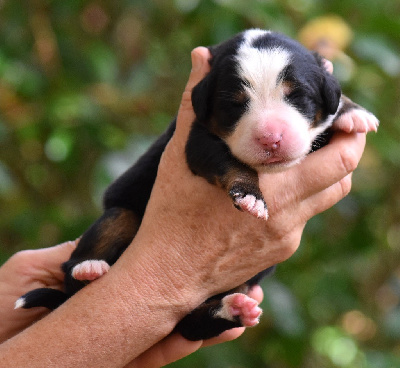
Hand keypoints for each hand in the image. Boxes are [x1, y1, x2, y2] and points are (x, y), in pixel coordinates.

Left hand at [0, 238, 261, 365]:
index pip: (152, 260)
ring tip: (250, 305)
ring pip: (179, 322)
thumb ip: (82, 255)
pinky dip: (196, 337)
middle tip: (253, 284)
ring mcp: (125, 335)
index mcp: (105, 278)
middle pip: (175, 293)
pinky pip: (164, 349)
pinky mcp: (125, 360)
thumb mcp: (33, 270)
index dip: (185, 255)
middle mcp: (123, 305)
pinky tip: (226, 327)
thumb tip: (119, 246)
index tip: (218, 244)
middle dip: (215, 290)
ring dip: (217, 315)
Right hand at [127, 47, 365, 301]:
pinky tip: (277, 186)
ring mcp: (287, 236)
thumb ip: (196, 105)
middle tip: (331, 132)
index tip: (345, 116)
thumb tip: (201, 58)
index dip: (349, 133)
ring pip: (328, 199)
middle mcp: (288, 214)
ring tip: (305, 155)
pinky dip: (303, 196)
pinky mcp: (280, 251)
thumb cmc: (172, 213)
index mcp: (271, 185)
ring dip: (326, 174)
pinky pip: (306, 218)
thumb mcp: (182, 154)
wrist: (169, 272)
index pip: (338, 157)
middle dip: (346, 150)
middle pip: (343, 178)